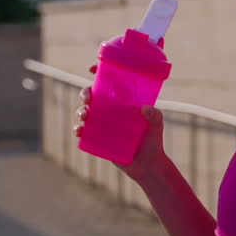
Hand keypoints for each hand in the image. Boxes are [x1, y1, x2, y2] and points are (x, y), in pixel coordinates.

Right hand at [73, 63, 167, 183]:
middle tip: (88, 98)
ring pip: (85, 112)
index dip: (98, 73)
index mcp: (123, 102)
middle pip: (93, 95)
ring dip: (80, 111)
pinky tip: (80, 130)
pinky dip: (78, 130)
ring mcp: (103, 124)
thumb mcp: (157, 126)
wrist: (147, 166)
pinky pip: (84, 132)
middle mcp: (111, 110)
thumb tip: (146, 108)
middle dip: (85, 93)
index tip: (92, 69)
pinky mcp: (98, 139)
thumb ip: (155, 116)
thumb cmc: (153, 142)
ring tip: (85, 115)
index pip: (109, 83)